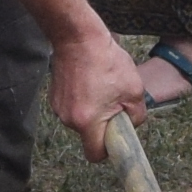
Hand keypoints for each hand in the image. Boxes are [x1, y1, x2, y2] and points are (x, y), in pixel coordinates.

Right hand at [45, 19, 144, 166]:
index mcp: (87, 122)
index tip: (117, 138)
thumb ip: (137, 115)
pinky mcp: (55, 97)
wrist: (78, 37)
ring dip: (94, 111)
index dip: (108, 150)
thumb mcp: (134, 89)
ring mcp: (59, 108)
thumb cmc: (106, 61)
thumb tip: (131, 124)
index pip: (95, 154)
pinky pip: (74, 108)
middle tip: (115, 103)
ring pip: (82, 121)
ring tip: (102, 87)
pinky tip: (91, 81)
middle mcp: (69, 119)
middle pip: (89, 136)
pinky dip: (84, 100)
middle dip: (104, 125)